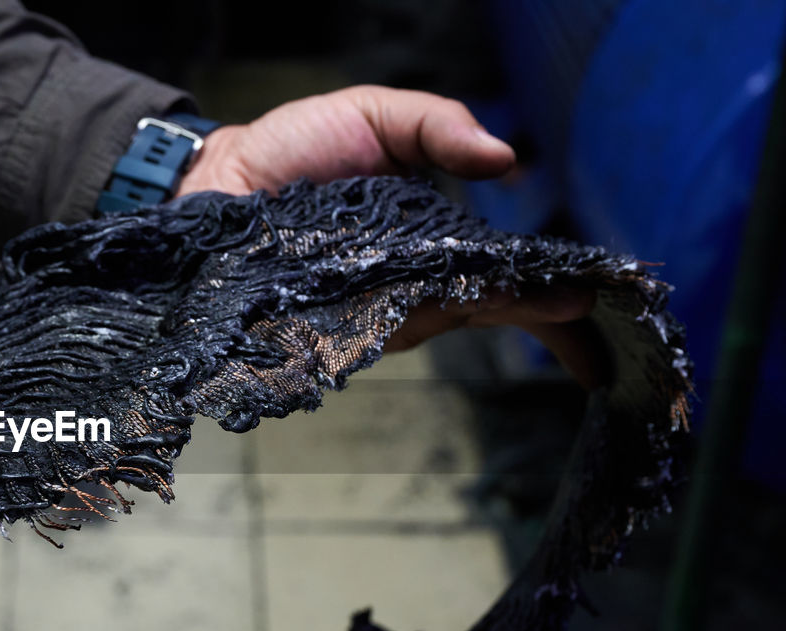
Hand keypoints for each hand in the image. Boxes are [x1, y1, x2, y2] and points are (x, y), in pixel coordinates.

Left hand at [178, 85, 600, 384]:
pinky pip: (390, 324)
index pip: (505, 277)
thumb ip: (439, 128)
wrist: (216, 182)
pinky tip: (474, 307)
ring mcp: (376, 309)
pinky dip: (430, 316)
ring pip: (451, 318)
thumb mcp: (376, 117)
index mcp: (433, 242)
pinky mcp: (336, 322)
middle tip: (594, 325)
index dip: (554, 298)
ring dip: (505, 314)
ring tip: (560, 308)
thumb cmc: (292, 150)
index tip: (601, 302)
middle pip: (492, 308)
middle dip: (549, 321)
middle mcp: (411, 285)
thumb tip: (506, 159)